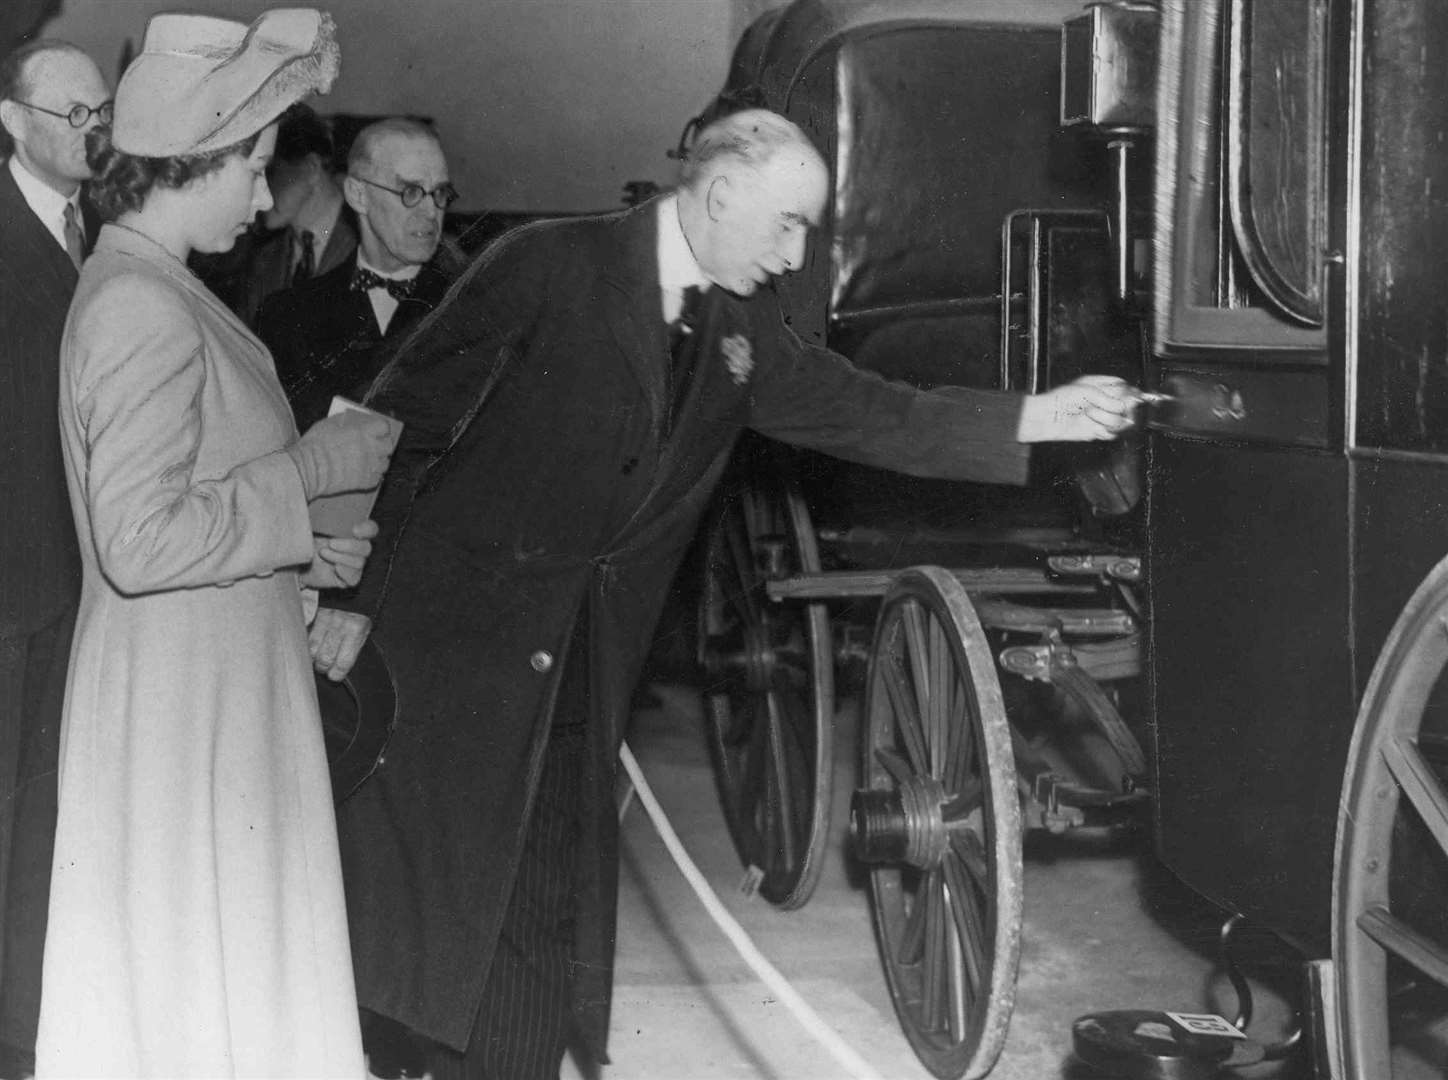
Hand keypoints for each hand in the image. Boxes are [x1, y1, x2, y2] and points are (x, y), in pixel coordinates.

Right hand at [287, 411, 392, 498]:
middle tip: (372, 446)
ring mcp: (371, 466)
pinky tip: (361, 473)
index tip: (375, 430)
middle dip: (382, 445)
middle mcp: (373, 447)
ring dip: (378, 461)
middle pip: (388, 445)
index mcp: (365, 430)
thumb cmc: (315, 445)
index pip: (384, 426)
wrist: (308, 469)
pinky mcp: (367, 482)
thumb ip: (347, 422)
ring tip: (366, 461)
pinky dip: (371, 476)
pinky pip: (377, 478)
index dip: (380, 429)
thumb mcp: (330, 423)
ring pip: (385, 463)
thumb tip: (354, 421)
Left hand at [300, 519, 377, 589]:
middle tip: (330, 543)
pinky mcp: (346, 579)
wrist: (294, 562)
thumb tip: (316, 497)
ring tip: (322, 553)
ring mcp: (352, 565)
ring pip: (359, 562)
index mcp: (352, 532)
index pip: (371, 529)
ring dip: (340, 558)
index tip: (354, 530)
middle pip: (366, 548)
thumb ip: (320, 513)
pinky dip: (345, 573)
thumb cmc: (304, 539)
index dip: (367, 529)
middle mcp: (356, 548)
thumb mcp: (311, 523)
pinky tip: (334, 569)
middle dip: (349, 546)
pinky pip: (354, 578)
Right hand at [309, 607, 372, 681]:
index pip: (344, 663)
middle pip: (324, 659)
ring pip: (311, 650)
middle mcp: (340, 624)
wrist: (351, 593)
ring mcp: (324, 618)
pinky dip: (303, 644)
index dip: (336, 674)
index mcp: (356, 630)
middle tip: (324, 665)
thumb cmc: (357, 619)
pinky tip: (306, 646)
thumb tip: (336, 674)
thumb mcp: (363, 633)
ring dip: (311, 657)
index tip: (334, 675)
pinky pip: (302, 636)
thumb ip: (352, 651)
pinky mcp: (312, 614)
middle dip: (323, 667)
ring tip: (316, 656)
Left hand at [1016, 375, 1138, 442]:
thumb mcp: (1090, 391)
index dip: (1130, 393)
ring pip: (1121, 421)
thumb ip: (1113, 397)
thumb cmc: (1063, 399)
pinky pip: (1112, 434)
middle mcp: (1105, 401)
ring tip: (1090, 414)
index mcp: (1103, 385)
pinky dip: (1103, 431)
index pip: (1126, 388)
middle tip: (1104, 406)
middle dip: (1119, 408)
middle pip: (1129, 406)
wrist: (1050, 418)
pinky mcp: (1099, 430)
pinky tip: (1091, 426)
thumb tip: (1131, 402)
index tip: (1128, 397)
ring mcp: (1103, 416)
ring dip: (1106, 418)